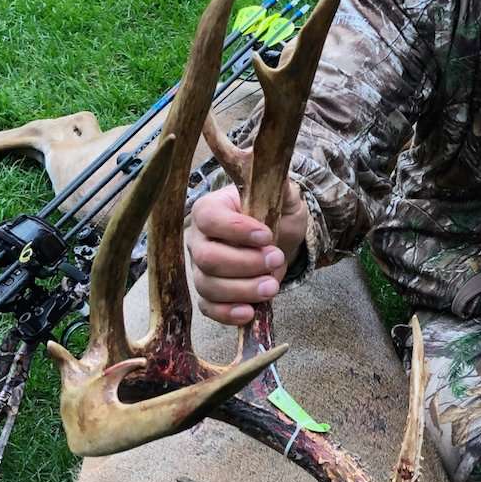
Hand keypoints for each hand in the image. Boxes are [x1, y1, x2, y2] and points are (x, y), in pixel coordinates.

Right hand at [187, 180, 307, 324]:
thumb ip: (278, 183)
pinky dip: (228, 314)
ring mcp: (200, 268)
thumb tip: (274, 167)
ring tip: (272, 286)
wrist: (278, 240)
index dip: (236, 230)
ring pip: (209, 285)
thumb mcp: (282, 195)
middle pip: (208, 257)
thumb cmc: (274, 213)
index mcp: (209, 209)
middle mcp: (198, 239)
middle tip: (276, 259)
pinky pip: (209, 308)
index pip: (209, 218)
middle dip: (245, 263)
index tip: (267, 235)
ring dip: (243, 290)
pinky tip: (250, 312)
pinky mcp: (209, 293)